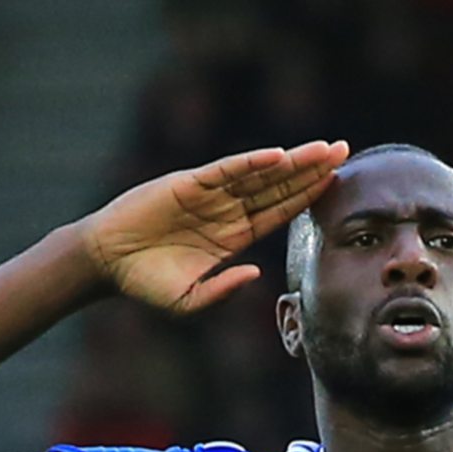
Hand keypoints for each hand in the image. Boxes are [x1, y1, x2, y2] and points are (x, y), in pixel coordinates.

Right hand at [80, 140, 349, 313]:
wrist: (107, 264)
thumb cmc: (147, 283)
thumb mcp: (190, 301)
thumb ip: (223, 291)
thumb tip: (256, 275)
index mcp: (234, 236)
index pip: (280, 211)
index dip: (308, 196)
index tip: (336, 182)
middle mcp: (227, 210)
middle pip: (279, 186)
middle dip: (312, 170)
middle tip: (345, 151)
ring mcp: (210, 195)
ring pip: (260, 174)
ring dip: (292, 161)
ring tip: (324, 149)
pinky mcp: (188, 184)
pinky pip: (226, 171)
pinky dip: (251, 163)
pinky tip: (277, 156)